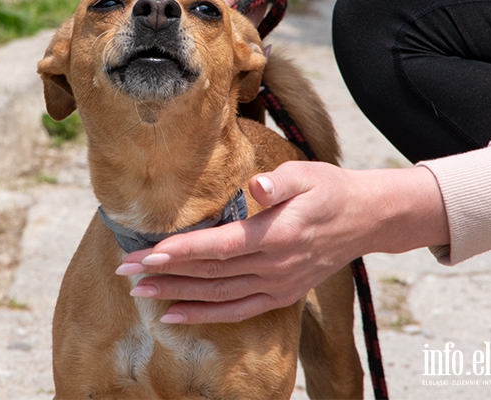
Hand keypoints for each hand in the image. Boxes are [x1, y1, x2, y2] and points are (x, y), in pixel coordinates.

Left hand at [115, 162, 447, 324]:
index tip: (148, 253)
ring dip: (176, 294)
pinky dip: (203, 316)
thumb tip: (256, 185)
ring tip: (138, 290)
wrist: (366, 219)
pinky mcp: (280, 296)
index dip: (183, 251)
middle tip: (124, 270)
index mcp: (277, 234)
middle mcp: (275, 266)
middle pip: (210, 273)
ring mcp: (277, 285)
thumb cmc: (329, 189)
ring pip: (217, 296)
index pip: (220, 246)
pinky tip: (172, 315)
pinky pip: (236, 312)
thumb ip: (279, 182)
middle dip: (165, 272)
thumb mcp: (307, 174)